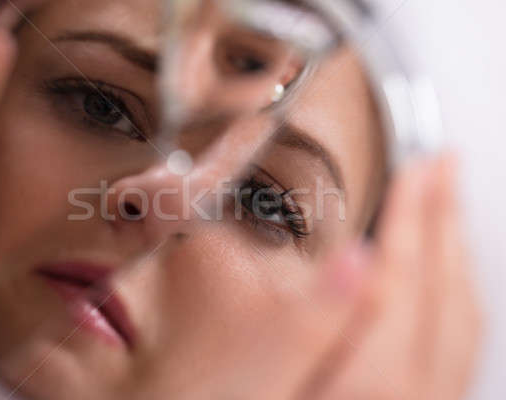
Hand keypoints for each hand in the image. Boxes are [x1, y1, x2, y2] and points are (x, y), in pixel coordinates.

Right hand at [299, 155, 482, 399]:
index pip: (402, 277)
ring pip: (465, 311)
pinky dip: (460, 287)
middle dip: (444, 216)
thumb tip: (352, 259)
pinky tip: (447, 269)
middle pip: (444, 288)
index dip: (411, 215)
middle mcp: (419, 393)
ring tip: (448, 201)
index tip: (416, 168)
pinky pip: (467, 337)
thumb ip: (312, 325)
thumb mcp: (276, 383)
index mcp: (376, 381)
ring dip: (457, 246)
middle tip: (443, 164)